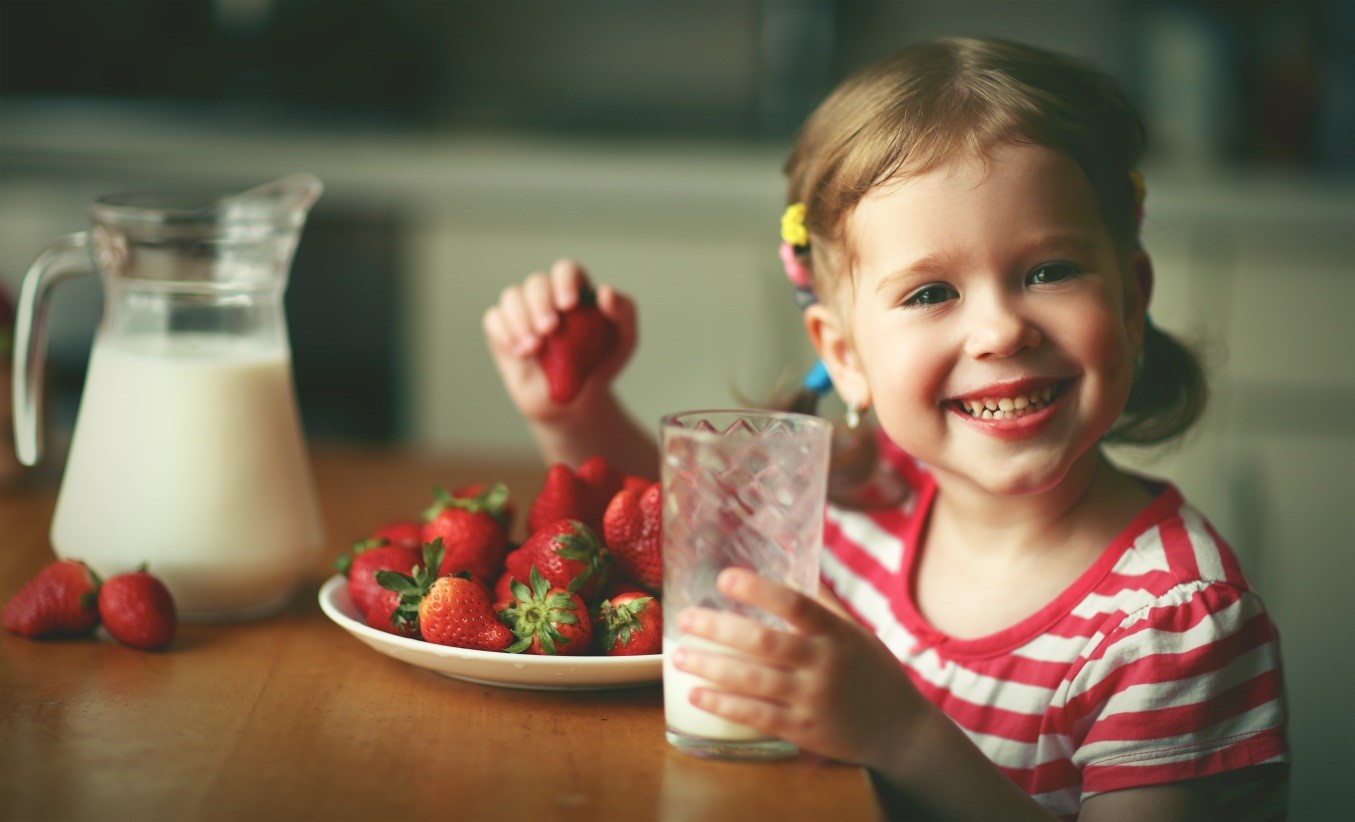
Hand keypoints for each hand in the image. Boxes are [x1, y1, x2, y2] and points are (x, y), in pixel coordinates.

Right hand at [482, 259, 636, 423]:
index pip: (566, 270)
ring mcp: (522, 312)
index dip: (565, 281)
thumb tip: (605, 292)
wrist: (576, 400)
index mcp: (575, 290)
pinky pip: (494, 319)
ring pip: (511, 296)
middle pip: (536, 282)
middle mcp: (546, 296)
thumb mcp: (624, 341)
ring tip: (534, 347)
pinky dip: (505, 332)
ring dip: (520, 318)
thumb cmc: (600, 364)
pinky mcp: (502, 331)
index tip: (569, 305)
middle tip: (550, 329)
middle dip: (541, 303)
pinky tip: (521, 352)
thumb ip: (624, 312)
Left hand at [672, 568, 929, 768]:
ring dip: (711, 667)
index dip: (759, 590)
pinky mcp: (804, 730)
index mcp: (836, 634)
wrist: (902, 731)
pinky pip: (756, 716)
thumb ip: (823, 606)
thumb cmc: (874, 673)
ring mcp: (813, 699)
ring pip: (753, 681)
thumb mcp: (856, 633)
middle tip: (685, 618)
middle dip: (719, 629)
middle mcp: (824, 664)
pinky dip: (724, 705)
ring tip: (679, 655)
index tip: (724, 577)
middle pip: (764, 642)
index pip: (796, 604)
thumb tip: (791, 568)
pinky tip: (697, 695)